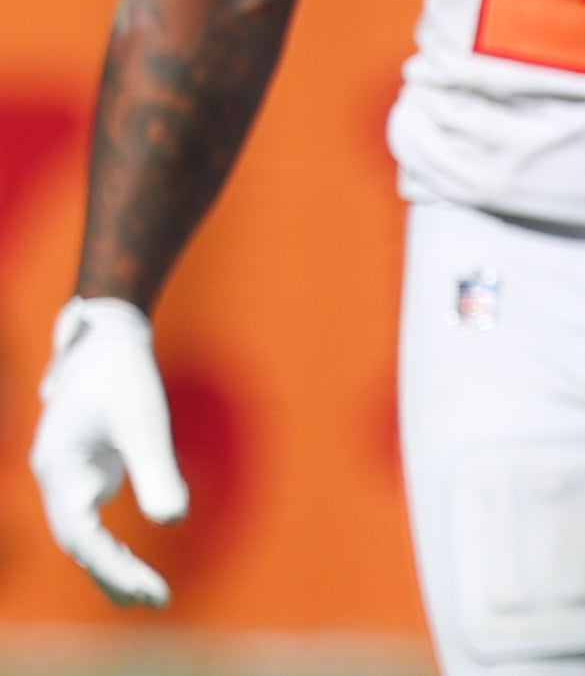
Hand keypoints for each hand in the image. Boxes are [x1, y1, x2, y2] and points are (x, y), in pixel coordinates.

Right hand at [30, 297, 188, 607]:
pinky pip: (92, 523)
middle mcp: (55, 479)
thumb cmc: (123, 374)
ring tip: (150, 597)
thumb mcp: (144, 419)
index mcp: (59, 469)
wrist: (107, 339)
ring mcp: (66, 478)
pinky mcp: (83, 474)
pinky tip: (136, 568)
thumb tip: (174, 520)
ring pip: (82, 537)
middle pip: (78, 543)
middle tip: (156, 601)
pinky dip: (112, 547)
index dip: (111, 566)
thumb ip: (157, 468)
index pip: (80, 535)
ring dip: (111, 567)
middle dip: (113, 575)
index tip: (146, 589)